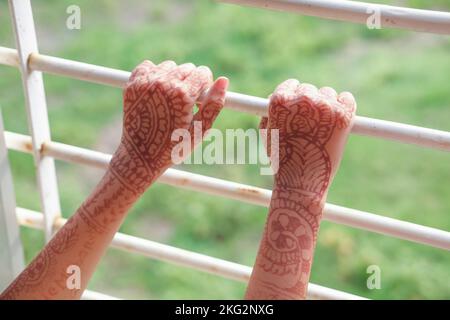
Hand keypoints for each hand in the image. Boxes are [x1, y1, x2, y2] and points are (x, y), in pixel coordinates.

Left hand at [110, 60, 227, 193]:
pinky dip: (155, 75)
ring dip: (173, 78)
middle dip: (190, 82)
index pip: (203, 72)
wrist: (139, 156)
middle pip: (187, 68)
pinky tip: (156, 93)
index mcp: (182, 95)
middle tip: (184, 104)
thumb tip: (224, 80)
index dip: (205, 87)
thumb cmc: (173, 147)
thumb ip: (214, 105)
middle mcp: (163, 84)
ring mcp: (145, 83)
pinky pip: (149, 66)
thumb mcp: (199, 130)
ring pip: (170, 66)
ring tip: (170, 99)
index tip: (200, 101)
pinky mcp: (132, 84)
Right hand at [260, 79, 355, 200]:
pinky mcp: (343, 113)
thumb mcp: (268, 133)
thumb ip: (270, 112)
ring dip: (326, 105)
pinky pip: (347, 98)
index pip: (290, 85)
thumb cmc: (282, 159)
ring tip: (322, 127)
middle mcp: (302, 98)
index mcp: (280, 100)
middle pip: (309, 89)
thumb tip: (273, 97)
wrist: (302, 179)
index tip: (299, 104)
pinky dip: (344, 106)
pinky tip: (338, 120)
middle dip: (309, 103)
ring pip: (328, 93)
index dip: (294, 95)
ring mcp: (324, 105)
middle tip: (311, 121)